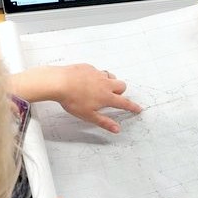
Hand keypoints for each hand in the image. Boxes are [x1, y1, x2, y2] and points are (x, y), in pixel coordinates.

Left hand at [13, 64, 141, 133]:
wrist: (59, 82)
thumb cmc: (72, 99)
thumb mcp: (88, 116)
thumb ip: (104, 122)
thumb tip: (116, 129)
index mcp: (106, 97)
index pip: (124, 102)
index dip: (132, 106)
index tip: (138, 108)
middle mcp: (105, 84)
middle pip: (121, 86)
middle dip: (121, 92)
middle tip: (113, 97)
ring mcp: (97, 74)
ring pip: (111, 76)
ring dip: (110, 82)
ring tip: (101, 88)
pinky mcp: (88, 67)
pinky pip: (97, 71)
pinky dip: (96, 76)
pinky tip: (87, 80)